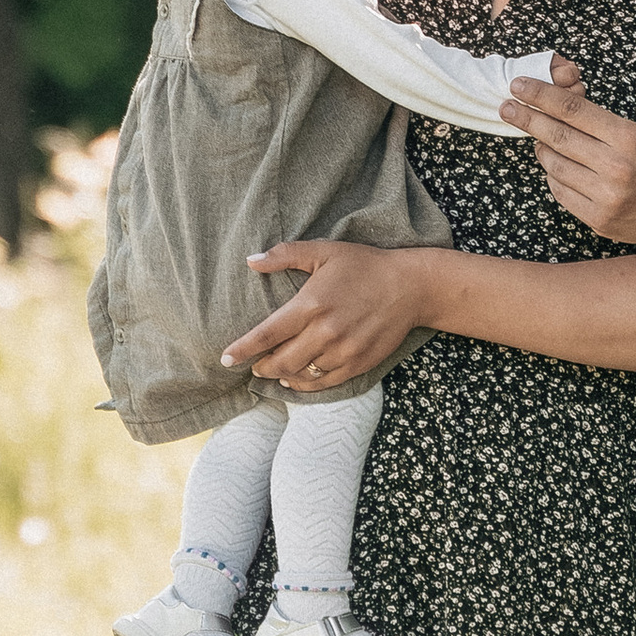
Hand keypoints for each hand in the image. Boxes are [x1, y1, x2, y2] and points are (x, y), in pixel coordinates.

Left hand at [223, 242, 432, 388]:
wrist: (410, 287)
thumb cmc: (364, 265)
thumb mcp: (324, 251)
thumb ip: (285, 255)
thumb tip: (250, 261)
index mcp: (312, 304)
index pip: (267, 334)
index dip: (243, 349)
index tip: (225, 359)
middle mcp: (325, 332)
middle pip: (281, 361)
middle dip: (261, 367)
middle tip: (253, 366)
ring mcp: (343, 351)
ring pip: (301, 374)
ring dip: (283, 375)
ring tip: (274, 371)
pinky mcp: (358, 363)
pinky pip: (324, 382)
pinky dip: (306, 384)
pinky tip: (297, 378)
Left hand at [504, 72, 635, 247]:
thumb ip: (601, 125)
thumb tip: (557, 112)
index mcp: (628, 138)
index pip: (573, 110)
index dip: (541, 96)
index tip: (519, 86)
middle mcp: (615, 168)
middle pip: (557, 137)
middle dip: (527, 118)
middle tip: (507, 107)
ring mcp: (605, 197)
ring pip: (554, 167)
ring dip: (541, 150)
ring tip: (540, 140)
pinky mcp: (599, 220)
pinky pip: (561, 193)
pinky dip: (554, 177)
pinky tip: (556, 168)